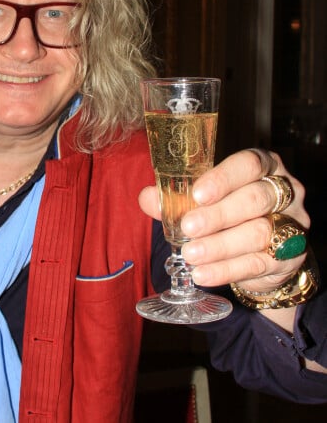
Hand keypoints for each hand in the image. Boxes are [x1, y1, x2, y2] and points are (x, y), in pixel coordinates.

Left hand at [139, 148, 309, 291]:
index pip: (249, 164)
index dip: (223, 178)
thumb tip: (147, 197)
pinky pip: (258, 263)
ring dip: (220, 245)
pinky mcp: (288, 257)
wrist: (264, 249)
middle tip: (187, 227)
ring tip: (190, 254)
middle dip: (218, 214)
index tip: (197, 194)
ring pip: (259, 232)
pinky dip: (226, 270)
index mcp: (264, 166)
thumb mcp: (204, 200)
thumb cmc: (230, 211)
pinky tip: (202, 274)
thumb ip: (177, 198)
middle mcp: (284, 191)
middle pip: (255, 199)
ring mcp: (292, 224)